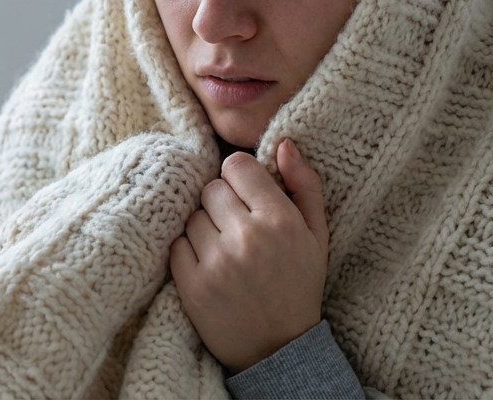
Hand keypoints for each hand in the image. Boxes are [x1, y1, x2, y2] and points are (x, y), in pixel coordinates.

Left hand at [170, 138, 328, 372]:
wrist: (278, 349)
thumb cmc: (298, 284)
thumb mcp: (316, 235)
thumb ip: (305, 185)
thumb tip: (284, 143)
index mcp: (280, 220)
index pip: (237, 165)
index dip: (240, 178)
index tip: (247, 197)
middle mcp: (247, 238)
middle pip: (211, 188)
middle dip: (222, 203)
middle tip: (237, 228)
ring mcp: (216, 262)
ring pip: (192, 215)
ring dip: (204, 228)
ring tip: (225, 250)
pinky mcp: (191, 285)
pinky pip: (176, 244)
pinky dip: (188, 251)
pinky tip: (210, 266)